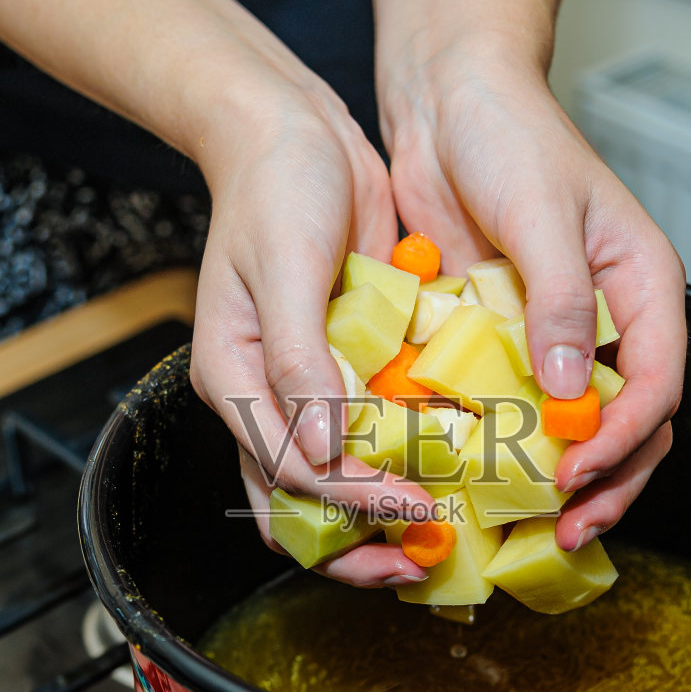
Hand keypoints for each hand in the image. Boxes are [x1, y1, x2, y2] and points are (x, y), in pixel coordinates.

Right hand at [188, 77, 434, 587]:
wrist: (295, 132)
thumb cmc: (276, 186)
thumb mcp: (284, 267)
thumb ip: (300, 361)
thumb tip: (326, 450)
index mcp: (236, 382)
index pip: (290, 475)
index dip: (353, 504)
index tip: (415, 507)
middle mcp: (268, 399)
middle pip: (301, 507)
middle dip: (358, 547)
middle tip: (424, 559)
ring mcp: (310, 389)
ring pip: (337, 487)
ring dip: (383, 518)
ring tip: (444, 535)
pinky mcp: (350, 368)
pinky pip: (375, 437)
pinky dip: (406, 463)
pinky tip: (454, 473)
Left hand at [380, 39, 687, 551]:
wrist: (446, 100)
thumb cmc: (507, 132)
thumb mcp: (542, 211)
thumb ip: (563, 300)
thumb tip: (573, 389)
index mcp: (643, 286)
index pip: (657, 382)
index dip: (625, 437)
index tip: (577, 470)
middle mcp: (609, 318)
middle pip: (631, 423)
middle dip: (606, 480)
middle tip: (566, 529)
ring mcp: (557, 334)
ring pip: (577, 426)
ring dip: (561, 477)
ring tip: (533, 525)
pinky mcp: (505, 338)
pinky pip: (515, 406)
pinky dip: (505, 445)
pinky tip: (479, 479)